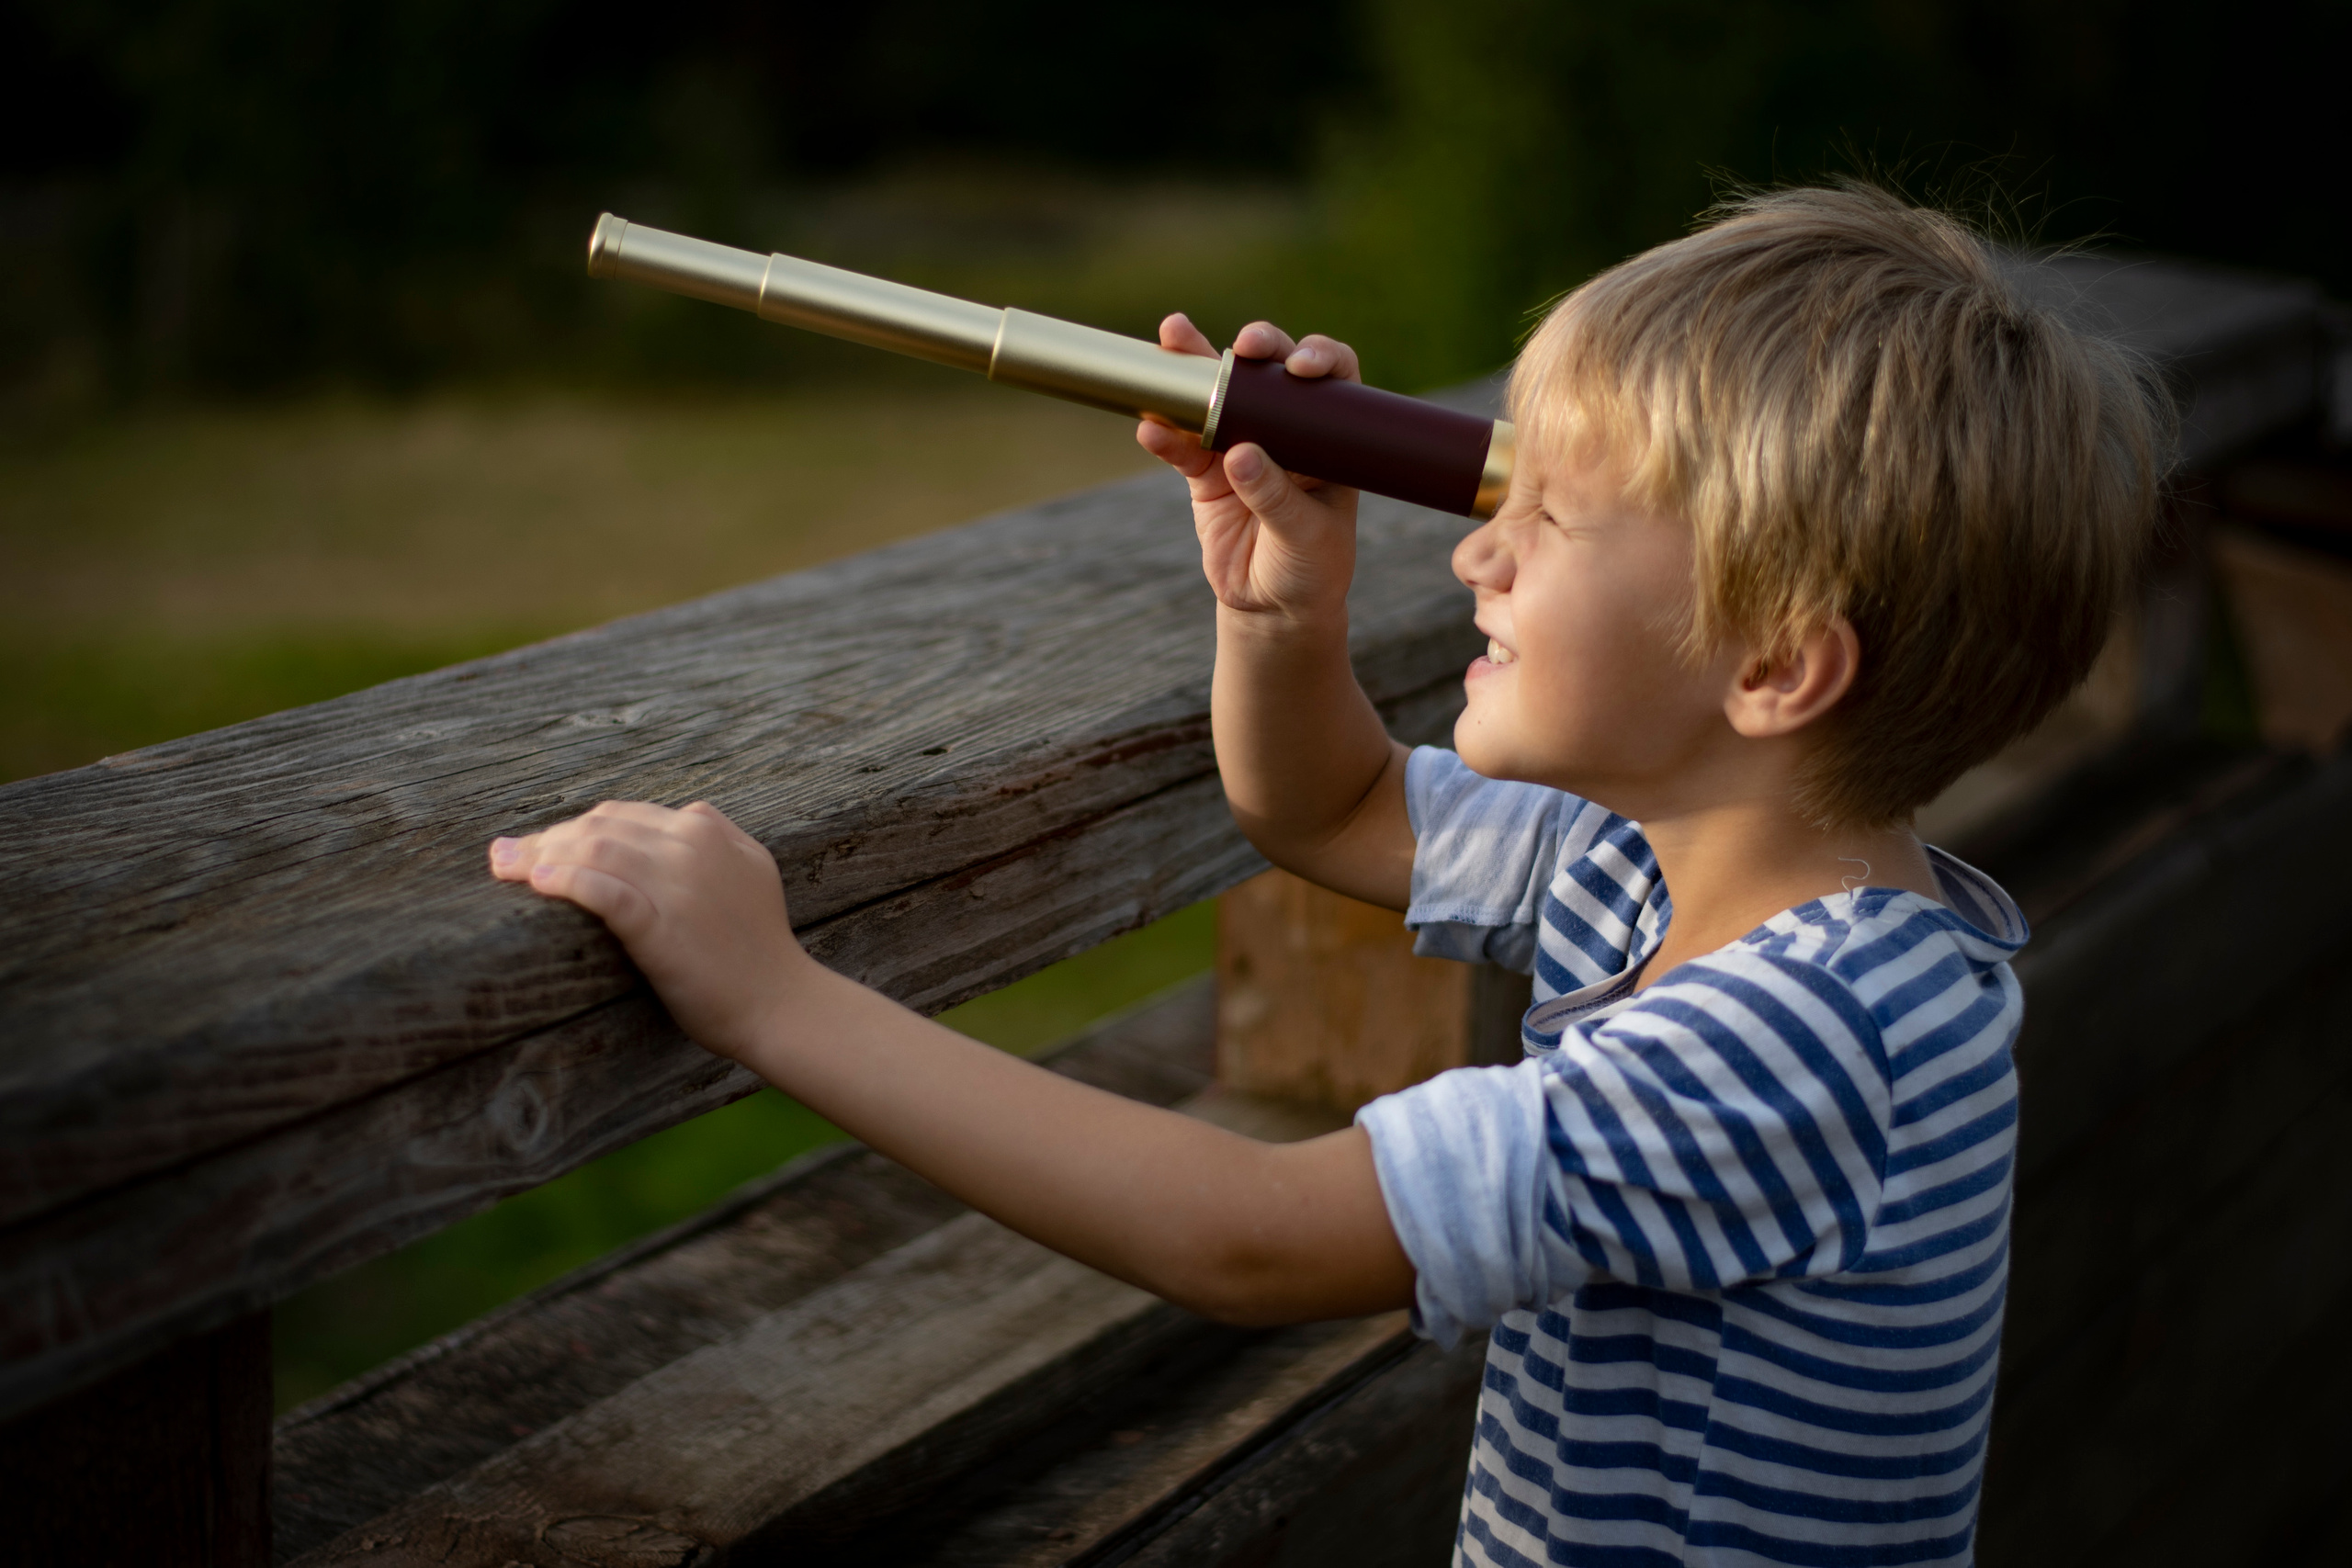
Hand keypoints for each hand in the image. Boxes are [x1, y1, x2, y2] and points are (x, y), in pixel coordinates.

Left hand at [488, 801, 808, 1060]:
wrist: (779, 1002)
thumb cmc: (760, 946)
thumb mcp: (752, 868)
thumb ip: (719, 835)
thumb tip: (683, 815)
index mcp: (707, 829)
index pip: (623, 815)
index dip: (574, 827)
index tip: (541, 847)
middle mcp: (691, 846)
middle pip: (599, 826)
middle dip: (546, 838)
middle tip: (504, 857)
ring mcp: (676, 884)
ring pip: (593, 850)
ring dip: (540, 855)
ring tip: (505, 870)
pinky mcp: (659, 926)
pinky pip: (601, 890)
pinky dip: (565, 881)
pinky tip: (537, 883)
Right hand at [1136, 315, 1361, 623]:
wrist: (1272, 606)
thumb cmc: (1310, 568)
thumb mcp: (1305, 537)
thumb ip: (1275, 497)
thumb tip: (1239, 455)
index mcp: (1328, 436)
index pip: (1331, 379)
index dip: (1318, 357)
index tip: (1300, 368)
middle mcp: (1286, 429)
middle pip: (1268, 371)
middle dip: (1254, 348)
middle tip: (1241, 347)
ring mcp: (1241, 445)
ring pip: (1216, 395)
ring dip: (1192, 368)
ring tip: (1171, 340)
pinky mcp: (1205, 472)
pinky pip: (1182, 445)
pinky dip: (1165, 435)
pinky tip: (1150, 427)